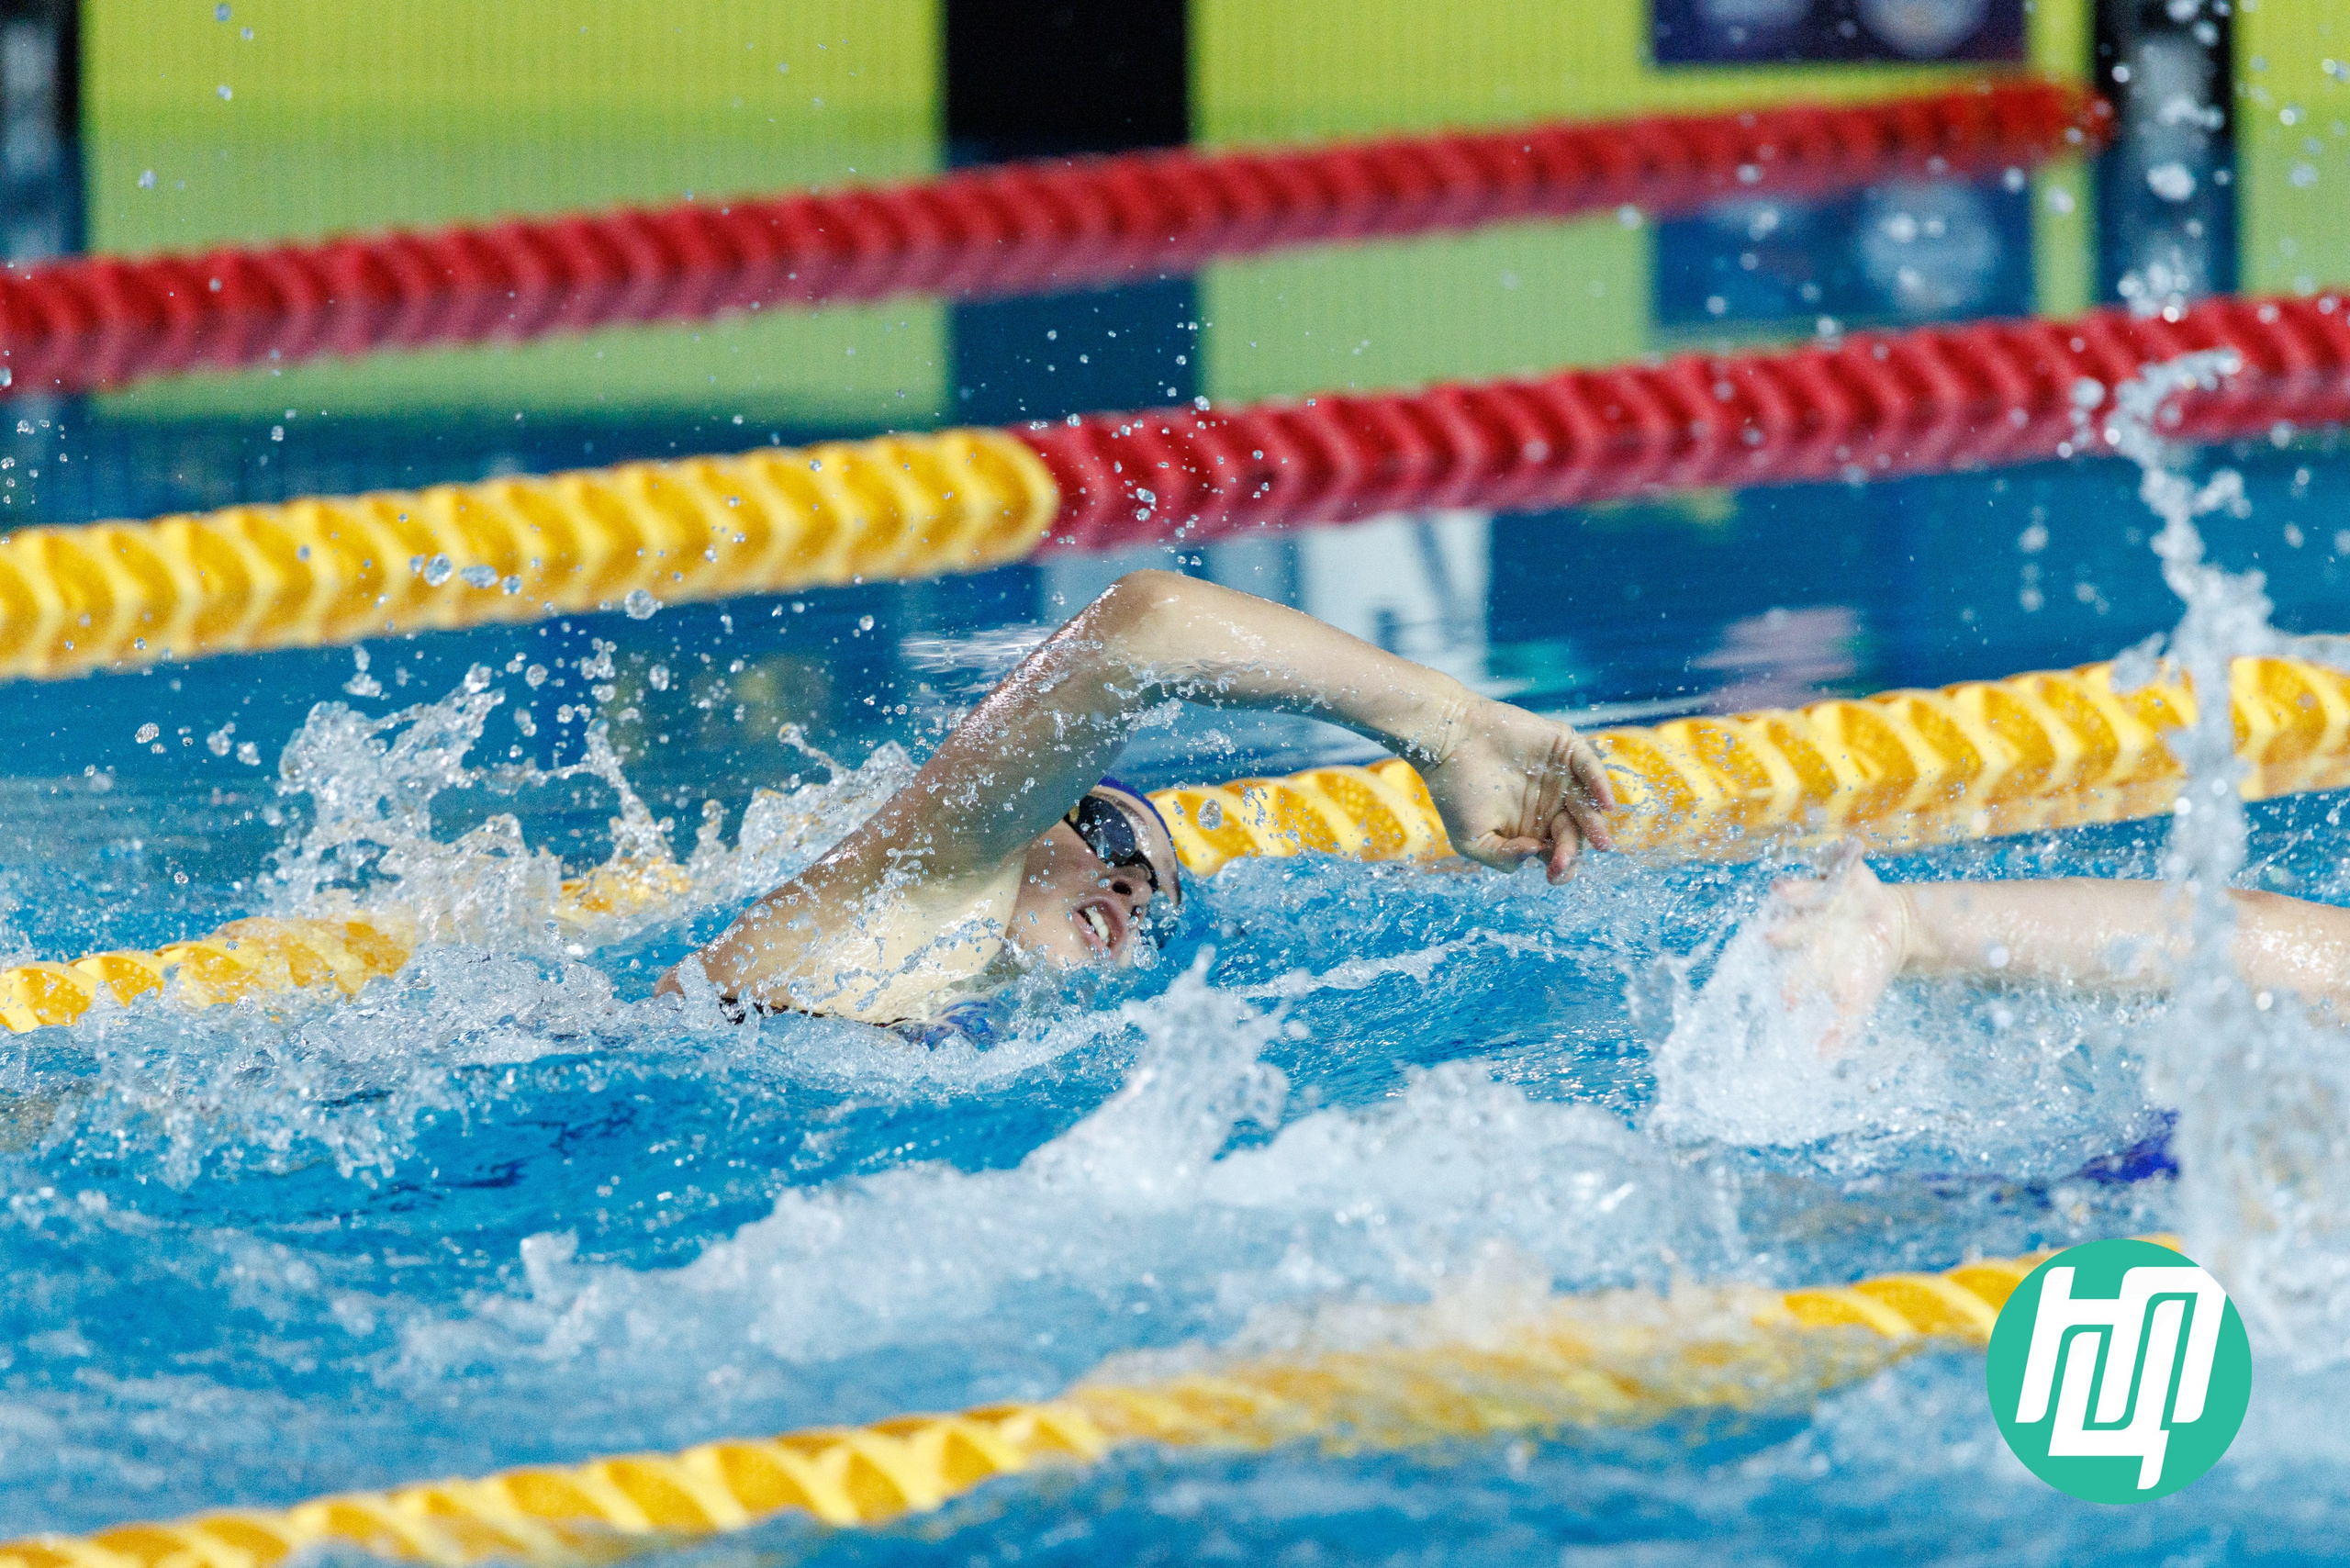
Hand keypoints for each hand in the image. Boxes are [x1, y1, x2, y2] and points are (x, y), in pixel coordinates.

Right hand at [1416, 697, 1615, 882]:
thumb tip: (1535, 854)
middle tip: (1565, 859)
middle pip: (1574, 833)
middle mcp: (1551, 806)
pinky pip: (1590, 767)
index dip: (1561, 869)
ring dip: (1594, 824)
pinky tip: (1606, 803)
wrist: (1447, 741)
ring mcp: (1560, 778)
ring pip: (1587, 805)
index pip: (1558, 854)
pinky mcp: (1563, 749)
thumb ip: (1502, 857)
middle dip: (1573, 850)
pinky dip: (1600, 784)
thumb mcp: (1472, 840)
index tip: (1553, 874)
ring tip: (1600, 841)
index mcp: (1532, 830)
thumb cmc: (1455, 791)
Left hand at [1761, 847, 1909, 1052]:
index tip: (1788, 999)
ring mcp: (1824, 901)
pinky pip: (1842, 861)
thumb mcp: (1858, 1001)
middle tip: (1769, 936)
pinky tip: (1849, 845)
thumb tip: (1823, 1062)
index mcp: (1808, 960)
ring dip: (1795, 889)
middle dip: (1780, 932)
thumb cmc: (1867, 967)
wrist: (1895, 929)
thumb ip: (1842, 1030)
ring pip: (1804, 894)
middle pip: (1788, 930)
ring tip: (1782, 887)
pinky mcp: (1846, 877)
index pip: (1791, 974)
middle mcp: (1807, 928)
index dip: (1791, 985)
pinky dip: (1844, 852)